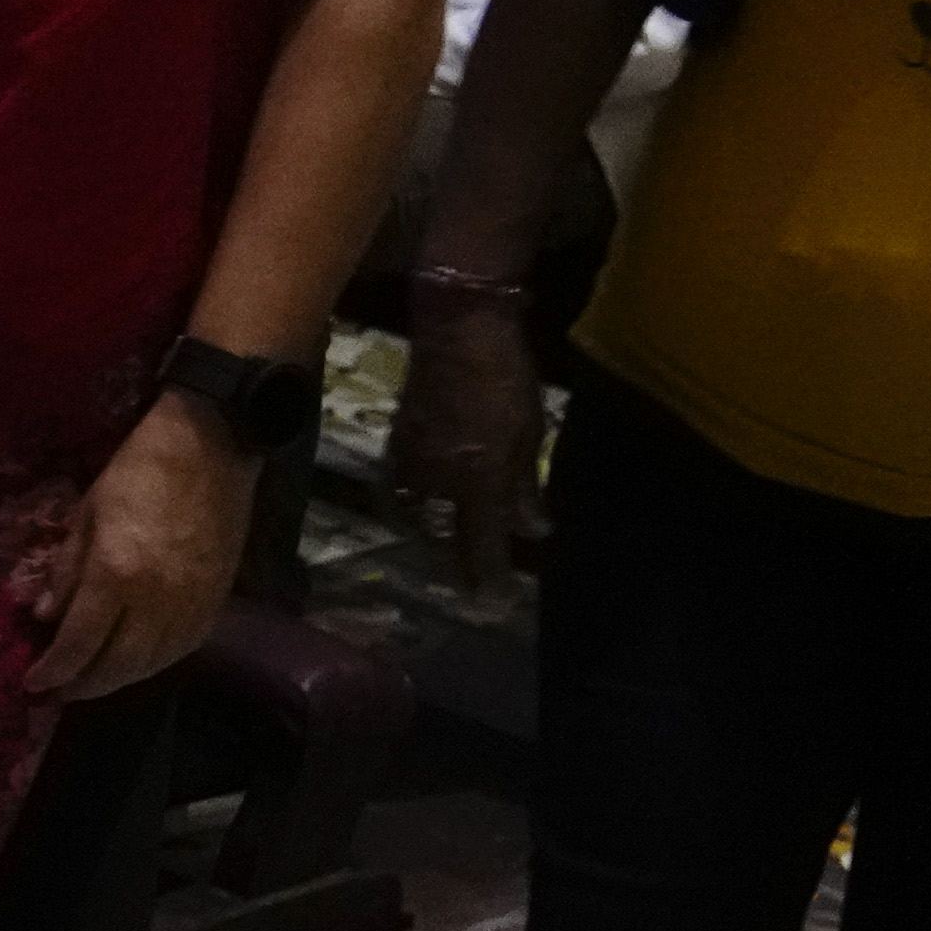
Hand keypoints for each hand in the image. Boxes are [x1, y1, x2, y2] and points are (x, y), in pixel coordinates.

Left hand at [35, 396, 251, 700]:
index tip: (33, 682)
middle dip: (84, 685)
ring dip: (119, 680)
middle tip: (61, 691)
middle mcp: (155, 601)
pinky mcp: (217, 602)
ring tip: (93, 682)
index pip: (79, 643)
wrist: (212, 447)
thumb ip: (66, 571)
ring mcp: (190, 605)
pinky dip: (155, 664)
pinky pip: (183, 649)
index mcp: (116, 574)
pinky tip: (136, 663)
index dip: (54, 670)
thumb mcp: (87, 513)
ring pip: (152, 665)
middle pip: (117, 666)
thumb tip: (45, 617)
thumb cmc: (139, 470)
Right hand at [390, 293, 549, 597]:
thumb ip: (525, 486)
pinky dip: (411, 507)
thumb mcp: (528, 431)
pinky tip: (421, 507)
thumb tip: (534, 529)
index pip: (480, 544)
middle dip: (452, 565)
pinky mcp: (396, 442)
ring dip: (428, 537)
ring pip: (414, 516)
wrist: (456, 327)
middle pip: (439, 538)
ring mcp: (410, 461)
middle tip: (466, 584)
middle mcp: (436, 480)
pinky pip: (400, 490)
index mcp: (475, 478)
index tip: (493, 604)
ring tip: (442, 550)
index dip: (488, 577)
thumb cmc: (504, 376)